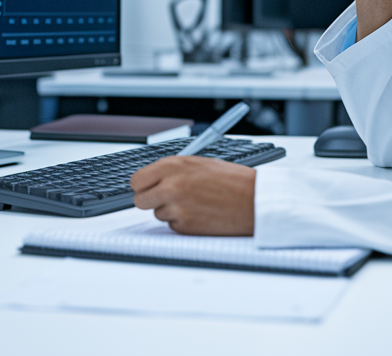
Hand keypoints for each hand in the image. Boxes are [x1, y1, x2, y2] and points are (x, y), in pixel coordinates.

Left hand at [130, 156, 255, 235]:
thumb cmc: (231, 180)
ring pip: (157, 214)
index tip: (149, 188)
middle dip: (150, 201)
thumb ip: (172, 170)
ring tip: (195, 203)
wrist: (254, 199)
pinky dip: (183, 222)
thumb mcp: (198, 163)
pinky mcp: (185, 227)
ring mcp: (177, 208)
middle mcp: (171, 186)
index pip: (136, 180)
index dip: (143, 186)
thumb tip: (151, 180)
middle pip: (140, 201)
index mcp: (173, 166)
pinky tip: (201, 213)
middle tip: (166, 198)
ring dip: (171, 211)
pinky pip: (173, 226)